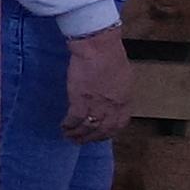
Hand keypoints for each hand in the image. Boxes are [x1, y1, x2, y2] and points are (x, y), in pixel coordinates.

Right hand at [62, 28, 131, 143]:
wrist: (98, 48)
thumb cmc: (111, 56)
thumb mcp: (124, 78)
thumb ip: (119, 92)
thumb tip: (111, 100)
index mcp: (125, 101)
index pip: (119, 124)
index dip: (108, 133)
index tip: (100, 135)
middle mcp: (112, 107)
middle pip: (102, 130)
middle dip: (91, 138)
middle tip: (81, 141)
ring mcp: (96, 105)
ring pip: (88, 128)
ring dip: (78, 135)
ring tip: (69, 136)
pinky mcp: (80, 100)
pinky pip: (74, 119)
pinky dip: (68, 125)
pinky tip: (64, 126)